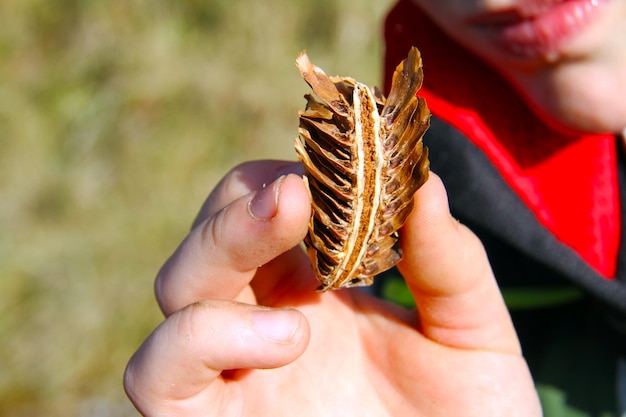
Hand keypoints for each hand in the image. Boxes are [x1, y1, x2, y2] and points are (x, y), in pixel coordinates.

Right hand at [124, 160, 540, 415]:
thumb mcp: (471, 338)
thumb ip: (451, 266)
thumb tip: (426, 184)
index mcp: (318, 286)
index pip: (268, 205)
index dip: (288, 177)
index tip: (333, 166)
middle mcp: (265, 317)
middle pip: (212, 235)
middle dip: (244, 207)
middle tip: (295, 195)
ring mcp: (234, 369)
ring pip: (174, 290)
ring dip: (219, 258)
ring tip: (303, 300)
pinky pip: (155, 374)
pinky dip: (201, 340)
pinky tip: (287, 339)